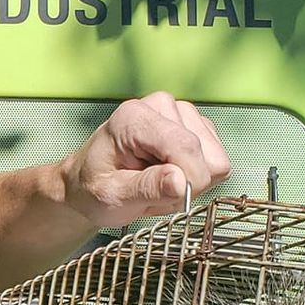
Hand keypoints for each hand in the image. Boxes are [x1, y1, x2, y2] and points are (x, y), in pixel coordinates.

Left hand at [60, 92, 230, 228]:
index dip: (186, 180)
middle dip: (184, 184)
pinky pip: (216, 162)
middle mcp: (162, 107)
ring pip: (216, 161)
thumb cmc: (94, 187)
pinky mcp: (196, 127)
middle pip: (207, 157)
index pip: (185, 146)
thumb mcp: (111, 197)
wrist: (88, 181)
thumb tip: (181, 182)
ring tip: (156, 183)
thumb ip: (146, 189)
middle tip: (151, 190)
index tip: (166, 197)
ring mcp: (182, 114)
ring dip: (189, 181)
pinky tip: (168, 176)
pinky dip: (194, 177)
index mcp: (134, 118)